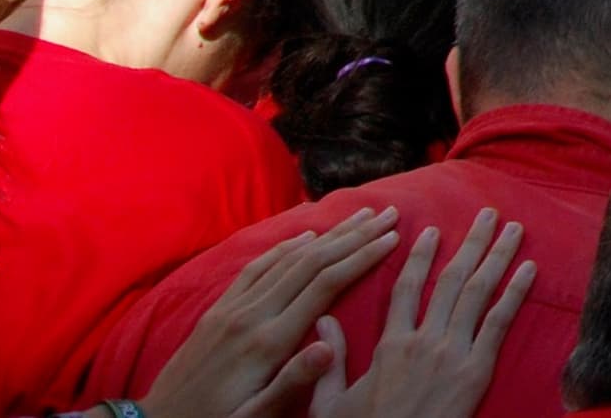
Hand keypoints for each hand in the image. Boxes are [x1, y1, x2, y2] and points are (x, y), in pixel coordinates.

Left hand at [140, 209, 401, 417]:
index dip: (362, 257)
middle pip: (312, 262)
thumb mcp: (254, 415)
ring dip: (327, 234)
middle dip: (354, 235)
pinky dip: (286, 246)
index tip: (392, 237)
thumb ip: (292, 381)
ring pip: (288, 258)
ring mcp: (232, 307)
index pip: (325, 285)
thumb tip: (329, 346)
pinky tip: (305, 237)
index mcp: (268, 341)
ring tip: (359, 216)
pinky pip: (257, 266)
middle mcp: (251, 314)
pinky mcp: (218, 308)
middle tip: (388, 213)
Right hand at [312, 212, 532, 417]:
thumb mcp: (331, 403)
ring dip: (497, 256)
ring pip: (478, 292)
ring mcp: (453, 354)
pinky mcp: (478, 372)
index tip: (431, 231)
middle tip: (487, 213)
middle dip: (471, 242)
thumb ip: (331, 359)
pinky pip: (499, 323)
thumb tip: (322, 320)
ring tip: (513, 229)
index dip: (420, 257)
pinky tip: (529, 269)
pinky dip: (515, 293)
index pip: (407, 288)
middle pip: (450, 280)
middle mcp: (424, 341)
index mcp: (390, 345)